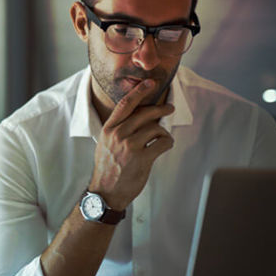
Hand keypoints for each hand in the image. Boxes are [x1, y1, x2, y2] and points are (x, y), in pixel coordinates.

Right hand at [89, 79, 174, 210]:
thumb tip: (140, 115)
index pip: (125, 104)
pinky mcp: (142, 158)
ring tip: (162, 137)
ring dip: (163, 131)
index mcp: (109, 128)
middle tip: (169, 108)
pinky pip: (163, 142)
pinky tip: (164, 145)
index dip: (139, 91)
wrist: (106, 192)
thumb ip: (119, 127)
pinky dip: (167, 142)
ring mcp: (130, 146)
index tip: (150, 83)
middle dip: (160, 109)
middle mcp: (118, 134)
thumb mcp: (105, 142)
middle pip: (145, 113)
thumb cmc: (107, 166)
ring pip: (156, 128)